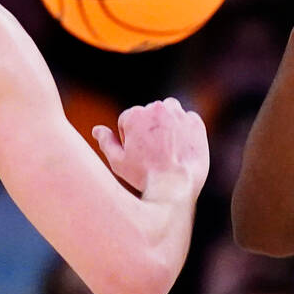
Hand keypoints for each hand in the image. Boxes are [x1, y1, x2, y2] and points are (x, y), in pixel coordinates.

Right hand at [92, 98, 208, 195]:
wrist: (177, 186)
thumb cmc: (144, 176)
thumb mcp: (118, 162)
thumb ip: (106, 142)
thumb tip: (97, 130)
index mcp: (134, 115)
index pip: (128, 120)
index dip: (129, 138)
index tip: (137, 153)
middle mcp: (157, 108)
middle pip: (148, 114)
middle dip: (149, 129)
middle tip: (153, 153)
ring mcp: (178, 114)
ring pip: (169, 112)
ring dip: (167, 123)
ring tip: (167, 147)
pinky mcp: (196, 122)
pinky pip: (188, 120)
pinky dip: (185, 130)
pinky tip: (181, 148)